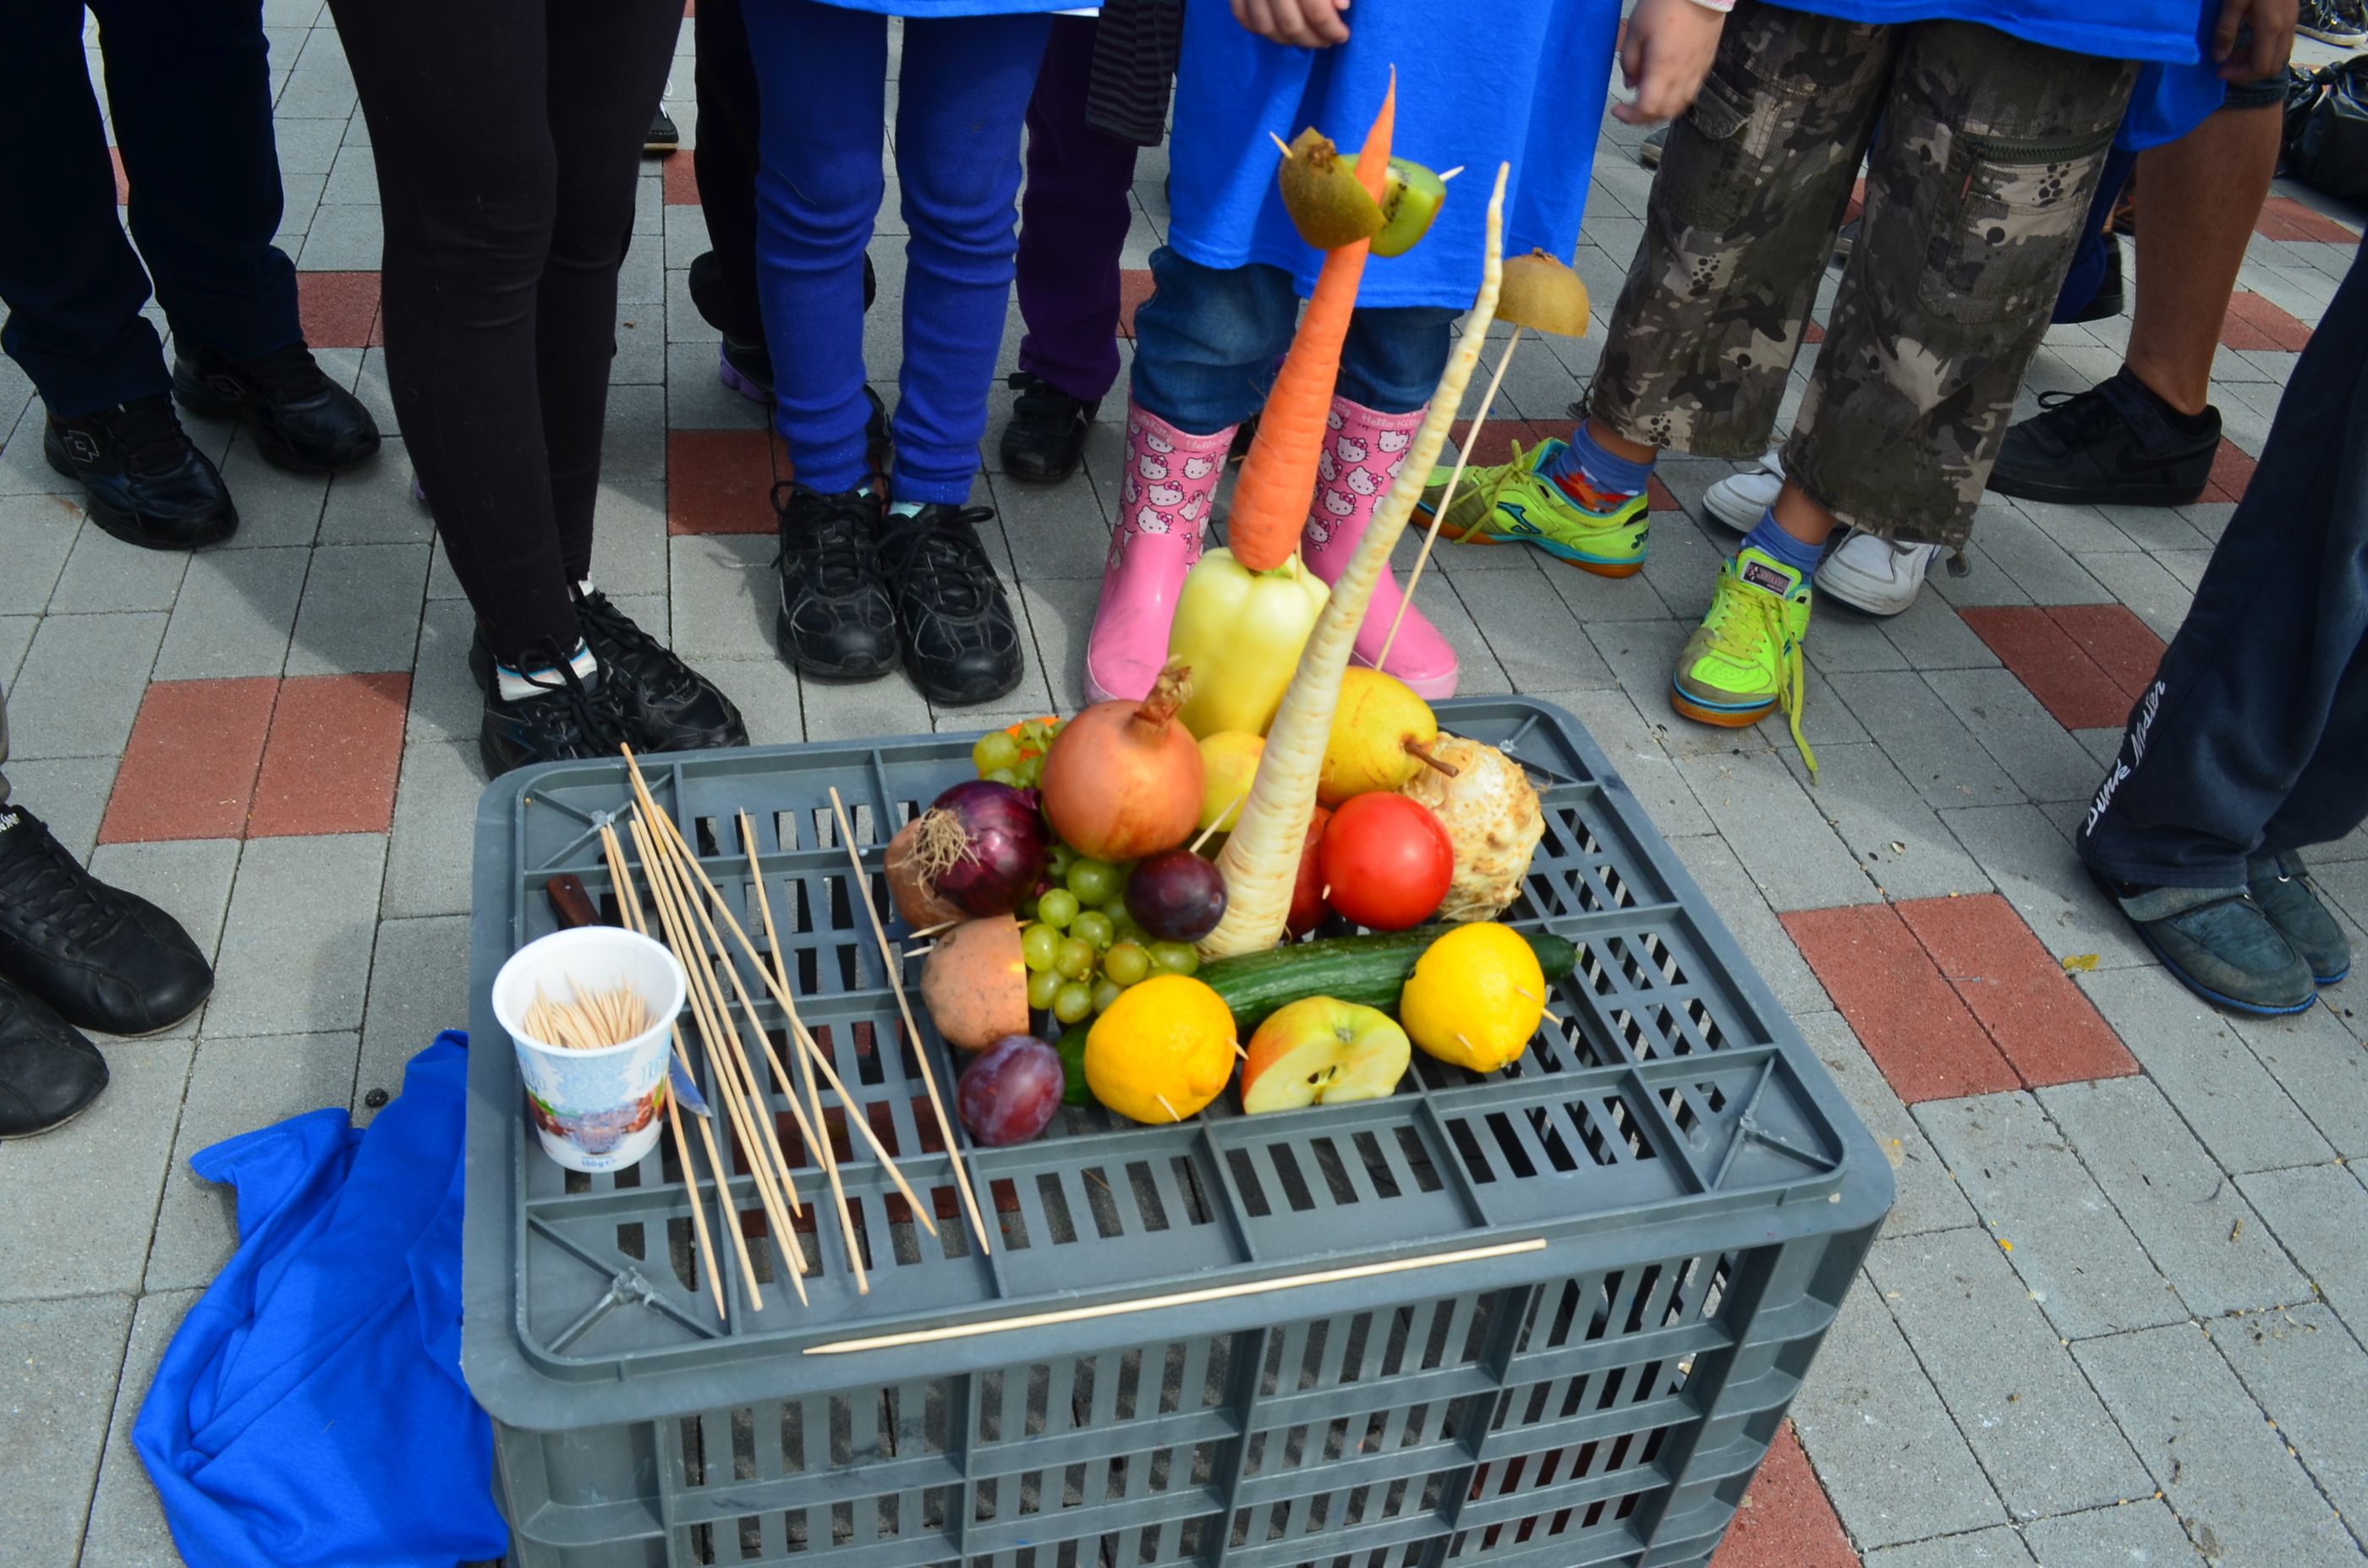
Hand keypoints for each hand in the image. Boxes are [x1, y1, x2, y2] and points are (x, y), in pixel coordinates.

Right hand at [1231, 0, 1350, 48]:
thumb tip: (1343, 8)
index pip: (1318, 12)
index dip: (1333, 29)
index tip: (1343, 36)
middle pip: (1292, 27)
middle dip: (1312, 40)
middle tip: (1326, 41)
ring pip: (1266, 28)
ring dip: (1288, 40)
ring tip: (1304, 38)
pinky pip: (1243, 19)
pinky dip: (1259, 29)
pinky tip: (1276, 30)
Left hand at [1614, 0, 1726, 124]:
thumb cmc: (1666, 4)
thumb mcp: (1635, 31)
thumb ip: (1629, 62)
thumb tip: (1631, 85)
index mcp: (1663, 69)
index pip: (1647, 109)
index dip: (1630, 116)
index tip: (1618, 110)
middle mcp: (1683, 76)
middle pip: (1664, 113)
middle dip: (1644, 118)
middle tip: (1630, 109)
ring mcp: (1697, 71)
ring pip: (1680, 106)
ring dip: (1661, 111)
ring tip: (1648, 101)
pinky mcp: (1706, 64)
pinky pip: (1691, 92)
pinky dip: (1676, 99)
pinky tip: (1666, 89)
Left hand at [2214, 0, 2294, 79]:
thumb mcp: (2233, 1)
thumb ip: (2226, 30)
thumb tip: (2219, 58)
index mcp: (2271, 28)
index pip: (2260, 67)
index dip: (2239, 75)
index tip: (2219, 70)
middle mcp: (2286, 29)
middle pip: (2272, 66)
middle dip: (2247, 72)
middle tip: (2225, 64)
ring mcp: (2292, 22)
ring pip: (2278, 56)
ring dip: (2255, 61)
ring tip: (2234, 53)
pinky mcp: (2291, 16)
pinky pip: (2280, 44)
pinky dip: (2263, 50)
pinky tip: (2247, 42)